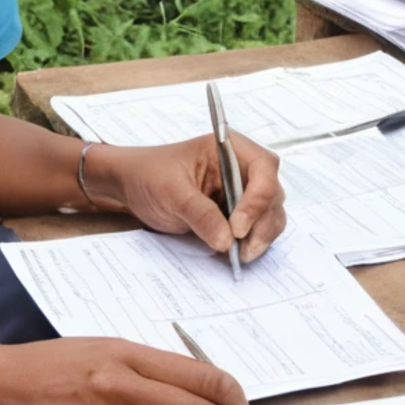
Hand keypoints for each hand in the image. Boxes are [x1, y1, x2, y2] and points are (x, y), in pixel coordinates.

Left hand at [86, 132, 285, 263]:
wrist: (132, 186)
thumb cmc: (149, 175)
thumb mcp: (171, 192)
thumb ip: (200, 214)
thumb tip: (227, 240)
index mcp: (229, 148)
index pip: (263, 168)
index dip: (258, 198)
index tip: (238, 226)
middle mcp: (242, 167)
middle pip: (272, 194)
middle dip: (262, 223)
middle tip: (243, 250)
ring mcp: (242, 191)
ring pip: (270, 214)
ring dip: (261, 236)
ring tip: (239, 255)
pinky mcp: (237, 212)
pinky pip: (257, 228)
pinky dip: (252, 242)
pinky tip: (236, 254)